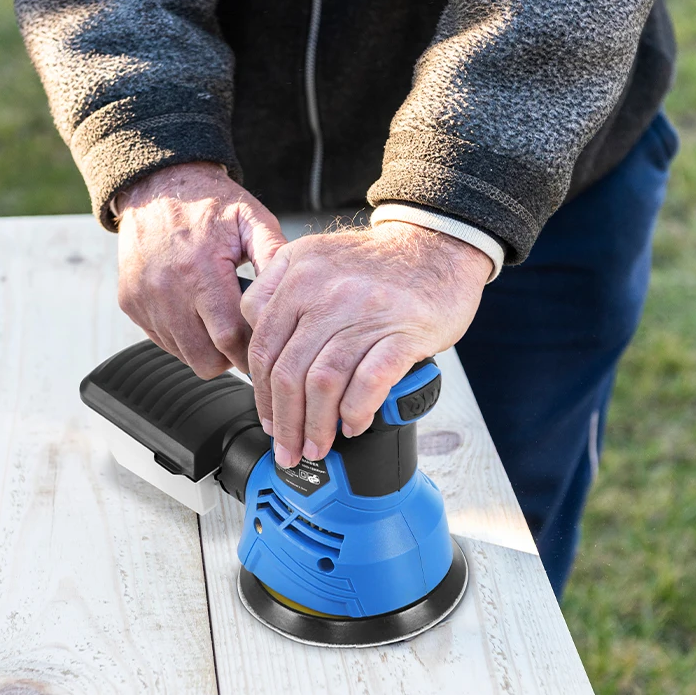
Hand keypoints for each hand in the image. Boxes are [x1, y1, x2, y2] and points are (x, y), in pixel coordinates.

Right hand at [116, 162, 286, 376]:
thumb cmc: (210, 203)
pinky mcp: (131, 304)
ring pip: (183, 355)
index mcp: (201, 270)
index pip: (230, 338)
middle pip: (205, 359)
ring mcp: (145, 300)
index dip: (251, 351)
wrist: (157, 185)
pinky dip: (183, 338)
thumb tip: (294, 294)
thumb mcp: (251, 218)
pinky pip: (162, 341)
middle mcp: (167, 289)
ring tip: (220, 322)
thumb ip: (274, 254)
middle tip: (244, 342)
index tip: (265, 349)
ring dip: (206, 349)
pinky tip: (196, 313)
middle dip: (230, 360)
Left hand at [240, 222, 491, 467]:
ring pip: (323, 383)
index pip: (262, 347)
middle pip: (288, 372)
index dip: (261, 394)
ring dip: (317, 426)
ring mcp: (365, 311)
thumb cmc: (378, 262)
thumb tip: (258, 341)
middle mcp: (326, 291)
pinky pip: (369, 381)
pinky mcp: (403, 331)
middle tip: (289, 449)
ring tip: (319, 446)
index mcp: (298, 275)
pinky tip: (354, 424)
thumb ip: (278, 290)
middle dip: (285, 423)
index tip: (269, 419)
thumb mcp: (314, 257)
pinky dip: (356, 411)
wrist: (437, 245)